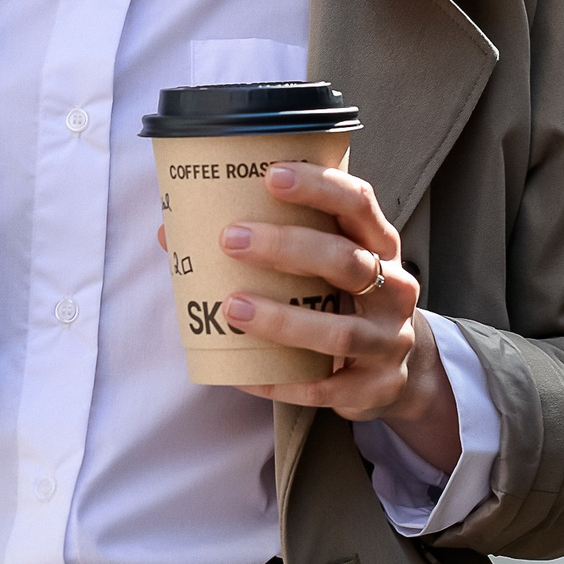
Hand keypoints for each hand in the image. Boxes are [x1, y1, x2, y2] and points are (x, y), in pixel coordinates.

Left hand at [216, 164, 460, 468]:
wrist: (391, 373)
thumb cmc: (341, 304)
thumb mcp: (322, 268)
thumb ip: (265, 245)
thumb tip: (170, 230)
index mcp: (379, 245)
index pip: (359, 203)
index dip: (320, 186)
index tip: (271, 175)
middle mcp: (393, 289)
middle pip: (349, 261)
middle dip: (289, 247)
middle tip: (231, 239)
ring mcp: (390, 341)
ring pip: (340, 333)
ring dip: (283, 321)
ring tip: (232, 309)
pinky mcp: (376, 387)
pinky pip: (325, 388)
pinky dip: (281, 383)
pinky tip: (242, 375)